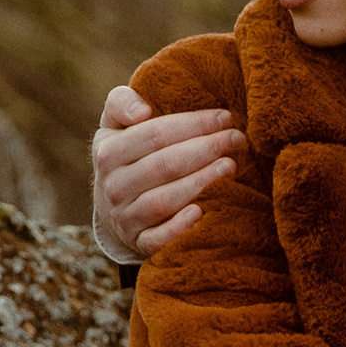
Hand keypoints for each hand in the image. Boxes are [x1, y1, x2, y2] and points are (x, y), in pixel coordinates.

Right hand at [95, 84, 244, 259]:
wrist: (112, 208)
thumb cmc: (126, 156)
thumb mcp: (114, 126)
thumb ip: (122, 104)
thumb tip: (143, 111)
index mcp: (108, 152)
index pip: (154, 134)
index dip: (193, 124)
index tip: (225, 117)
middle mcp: (113, 186)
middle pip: (165, 165)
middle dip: (206, 148)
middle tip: (236, 138)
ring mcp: (125, 217)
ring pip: (164, 200)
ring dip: (201, 182)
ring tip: (230, 166)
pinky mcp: (138, 243)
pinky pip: (158, 239)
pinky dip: (178, 227)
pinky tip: (200, 212)